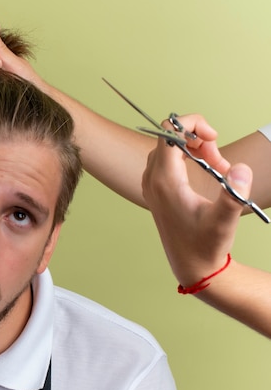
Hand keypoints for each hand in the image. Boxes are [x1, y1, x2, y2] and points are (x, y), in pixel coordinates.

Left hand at [142, 114, 252, 284]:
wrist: (192, 265)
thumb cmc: (205, 244)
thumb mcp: (224, 221)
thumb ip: (234, 194)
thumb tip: (239, 168)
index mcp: (164, 181)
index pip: (169, 133)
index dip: (192, 124)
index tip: (215, 137)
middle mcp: (152, 179)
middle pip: (170, 138)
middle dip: (199, 140)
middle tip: (220, 162)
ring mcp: (151, 183)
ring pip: (169, 148)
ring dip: (196, 149)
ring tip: (218, 168)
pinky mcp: (156, 188)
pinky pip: (167, 159)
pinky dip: (188, 158)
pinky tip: (206, 172)